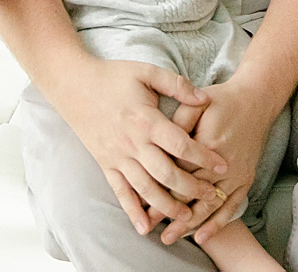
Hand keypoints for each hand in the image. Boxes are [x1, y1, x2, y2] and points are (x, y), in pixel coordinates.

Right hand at [55, 58, 228, 236]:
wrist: (74, 85)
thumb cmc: (114, 76)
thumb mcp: (147, 72)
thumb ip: (177, 84)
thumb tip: (205, 97)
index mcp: (146, 120)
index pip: (181, 144)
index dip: (203, 157)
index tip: (223, 166)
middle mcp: (132, 143)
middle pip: (166, 172)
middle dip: (192, 187)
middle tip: (213, 196)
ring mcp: (117, 157)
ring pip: (145, 188)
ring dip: (167, 205)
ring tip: (187, 216)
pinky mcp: (105, 164)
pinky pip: (120, 192)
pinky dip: (132, 211)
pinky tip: (144, 227)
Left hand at [157, 76, 278, 246]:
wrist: (257, 100)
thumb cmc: (222, 101)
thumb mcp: (198, 102)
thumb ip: (178, 121)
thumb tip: (160, 140)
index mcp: (207, 143)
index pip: (177, 172)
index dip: (158, 188)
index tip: (141, 203)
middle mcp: (223, 163)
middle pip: (190, 193)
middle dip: (168, 212)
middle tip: (149, 226)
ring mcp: (237, 173)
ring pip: (209, 206)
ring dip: (189, 224)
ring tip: (170, 237)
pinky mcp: (246, 179)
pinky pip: (232, 206)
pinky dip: (217, 224)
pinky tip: (201, 237)